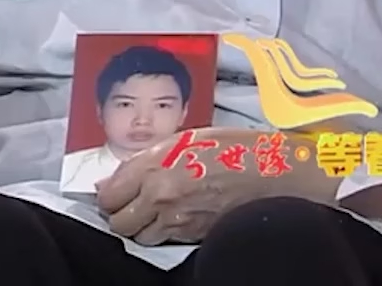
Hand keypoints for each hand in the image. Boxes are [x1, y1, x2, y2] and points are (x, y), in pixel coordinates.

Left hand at [95, 128, 268, 246]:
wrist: (273, 172)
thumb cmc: (231, 148)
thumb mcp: (181, 140)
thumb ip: (142, 161)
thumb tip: (112, 180)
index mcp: (154, 167)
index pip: (109, 195)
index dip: (107, 195)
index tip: (112, 192)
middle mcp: (161, 197)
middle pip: (118, 222)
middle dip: (118, 214)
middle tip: (126, 204)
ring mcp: (178, 220)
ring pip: (139, 237)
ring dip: (139, 226)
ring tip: (149, 212)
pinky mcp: (194, 236)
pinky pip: (164, 241)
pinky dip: (161, 233)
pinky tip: (171, 218)